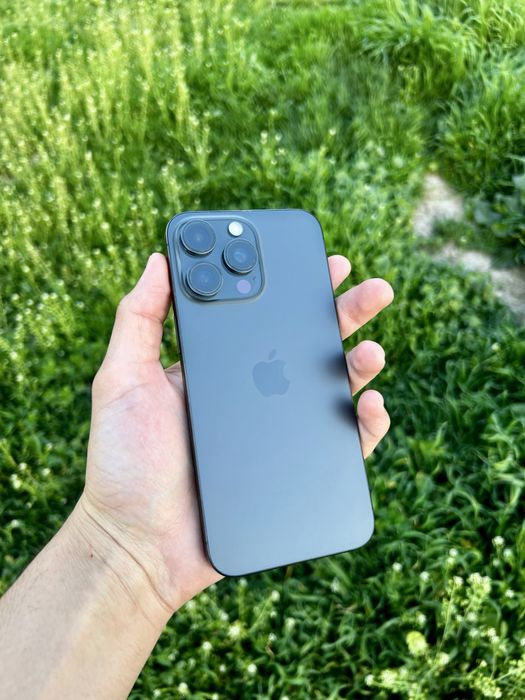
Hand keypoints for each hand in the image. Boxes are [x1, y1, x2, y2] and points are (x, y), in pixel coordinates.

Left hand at [80, 253, 392, 614]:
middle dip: (344, 314)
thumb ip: (138, 319)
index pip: (263, 318)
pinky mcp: (293, 470)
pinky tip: (369, 405)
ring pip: (331, 389)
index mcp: (218, 367)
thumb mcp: (121, 380)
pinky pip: (340, 444)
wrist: (139, 546)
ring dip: (360, 364)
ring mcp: (275, 433)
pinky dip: (364, 424)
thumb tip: (160, 259)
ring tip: (373, 350)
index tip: (317, 261)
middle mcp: (252, 394)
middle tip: (372, 289)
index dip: (294, 288)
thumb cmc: (123, 464)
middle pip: (307, 345)